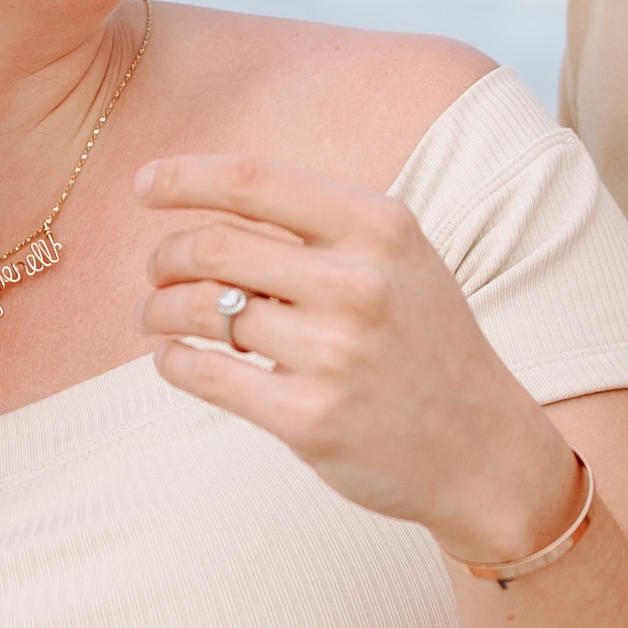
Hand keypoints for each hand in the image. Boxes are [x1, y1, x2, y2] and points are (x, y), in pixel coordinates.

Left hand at [132, 154, 582, 570]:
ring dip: (158, 310)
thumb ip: (322, 225)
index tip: (144, 185)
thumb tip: (210, 200)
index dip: (183, 177)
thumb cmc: (426, 343)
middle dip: (164, 256)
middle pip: (213, 246)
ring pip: (200, 311)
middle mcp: (358, 282)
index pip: (252, 181)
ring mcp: (334, 353)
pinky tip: (173, 358)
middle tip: (156, 272)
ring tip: (155, 315)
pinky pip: (205, 374)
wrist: (483, 450)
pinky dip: (171, 361)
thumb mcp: (400, 258)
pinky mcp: (309, 417)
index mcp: (378, 225)